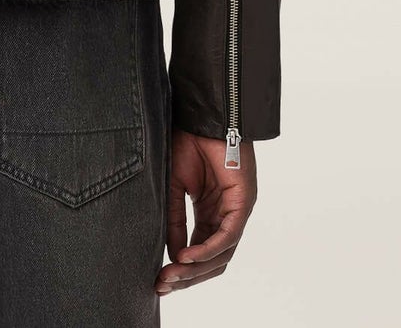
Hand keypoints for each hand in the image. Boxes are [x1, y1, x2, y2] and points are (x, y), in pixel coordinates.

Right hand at [155, 128, 256, 295]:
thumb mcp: (174, 187)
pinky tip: (186, 256)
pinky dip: (207, 249)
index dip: (180, 269)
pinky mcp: (243, 203)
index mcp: (209, 213)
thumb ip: (175, 221)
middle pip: (211, 260)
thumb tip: (172, 255)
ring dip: (196, 268)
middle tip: (162, 284)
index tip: (157, 279)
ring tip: (171, 273)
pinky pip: (228, 235)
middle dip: (187, 276)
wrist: (200, 115)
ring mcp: (236, 211)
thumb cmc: (187, 142)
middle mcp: (224, 216)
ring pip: (221, 254)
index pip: (199, 251)